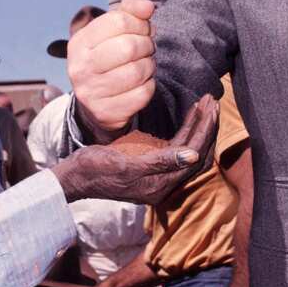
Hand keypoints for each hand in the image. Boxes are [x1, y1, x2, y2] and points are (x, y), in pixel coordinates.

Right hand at [53, 94, 218, 206]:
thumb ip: (159, 161)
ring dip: (199, 126)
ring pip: (189, 149)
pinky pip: (177, 147)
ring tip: (206, 103)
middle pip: (197, 153)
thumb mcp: (126, 164)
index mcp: (161, 185)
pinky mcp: (152, 165)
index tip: (210, 107)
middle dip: (207, 126)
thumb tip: (192, 155)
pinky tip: (190, 116)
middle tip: (212, 101)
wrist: (74, 176)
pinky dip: (186, 130)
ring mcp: (159, 174)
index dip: (205, 130)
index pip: (194, 155)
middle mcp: (165, 183)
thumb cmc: (95, 168)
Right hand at [68, 0, 156, 134]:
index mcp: (80, 42)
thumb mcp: (111, 32)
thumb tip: (147, 6)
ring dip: (149, 66)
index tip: (142, 30)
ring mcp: (91, 92)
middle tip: (146, 49)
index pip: (119, 21)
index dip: (139, 23)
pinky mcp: (106, 112)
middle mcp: (80, 67)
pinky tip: (141, 83)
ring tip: (143, 65)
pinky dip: (149, 86)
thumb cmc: (108, 59)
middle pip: (129, 47)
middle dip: (146, 45)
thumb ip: (129, 11)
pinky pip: (143, 93)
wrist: (95, 104)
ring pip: (138, 71)